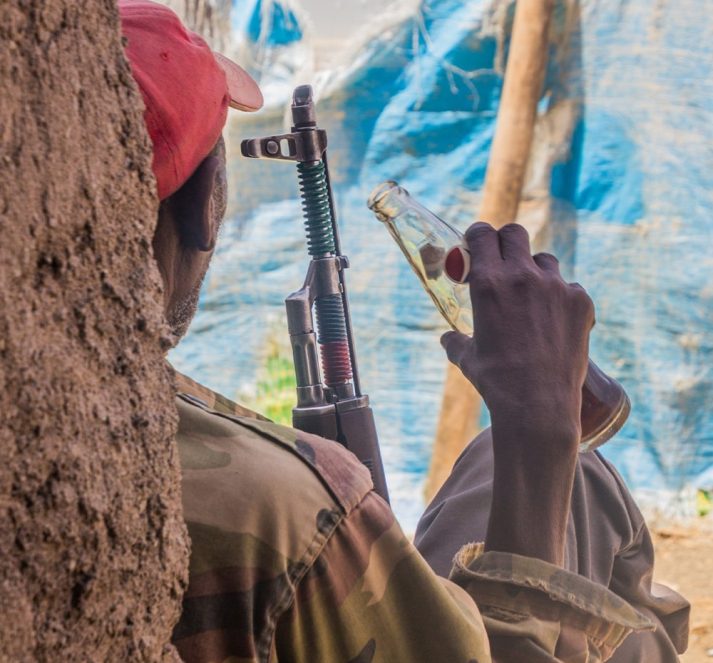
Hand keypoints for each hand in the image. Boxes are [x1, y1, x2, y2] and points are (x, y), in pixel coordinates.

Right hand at [440, 222, 594, 563]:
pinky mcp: (580, 300)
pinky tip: (555, 322)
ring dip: (534, 271)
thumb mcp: (467, 358)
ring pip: (544, 259)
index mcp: (488, 283)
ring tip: (531, 298)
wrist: (538, 406)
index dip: (477, 237)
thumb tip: (447, 339)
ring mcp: (555, 286)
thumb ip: (456, 341)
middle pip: (515, 234)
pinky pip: (568, 286)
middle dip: (505, 243)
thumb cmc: (495, 382)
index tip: (476, 246)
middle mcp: (522, 276)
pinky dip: (560, 298)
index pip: (482, 234)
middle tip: (503, 262)